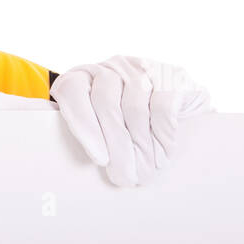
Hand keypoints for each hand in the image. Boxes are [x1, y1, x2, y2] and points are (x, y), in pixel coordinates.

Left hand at [50, 55, 212, 187]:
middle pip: (105, 102)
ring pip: (134, 106)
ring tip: (145, 170)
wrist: (170, 108)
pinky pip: (163, 104)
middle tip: (125, 176)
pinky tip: (162, 155)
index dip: (83, 124)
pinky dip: (162, 135)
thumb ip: (88, 137)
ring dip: (141, 144)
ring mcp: (141, 68)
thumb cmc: (125, 127)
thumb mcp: (99, 129)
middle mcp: (111, 67)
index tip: (99, 159)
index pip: (72, 90)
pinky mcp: (171, 76)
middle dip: (116, 144)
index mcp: (84, 76)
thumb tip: (88, 167)